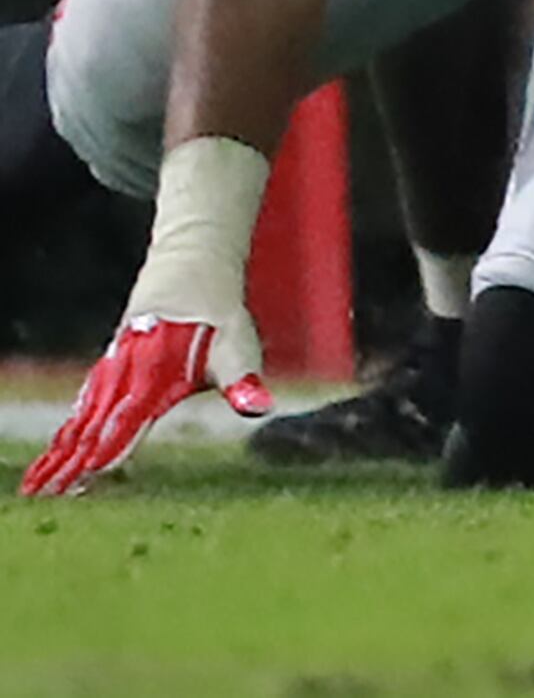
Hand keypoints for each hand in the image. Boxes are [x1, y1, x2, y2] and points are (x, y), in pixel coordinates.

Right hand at [22, 308, 269, 494]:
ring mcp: (115, 367)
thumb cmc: (218, 315)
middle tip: (56, 494)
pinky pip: (88, 399)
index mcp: (155, 373)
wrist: (192, 268)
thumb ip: (242, 380)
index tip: (93, 475)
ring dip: (67, 446)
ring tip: (46, 482)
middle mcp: (127, 372)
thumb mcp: (237, 345)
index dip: (111, 448)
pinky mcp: (112, 363)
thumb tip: (259, 407)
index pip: (129, 420)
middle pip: (97, 423)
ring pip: (86, 413)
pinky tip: (64, 442)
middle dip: (77, 459)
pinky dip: (73, 423)